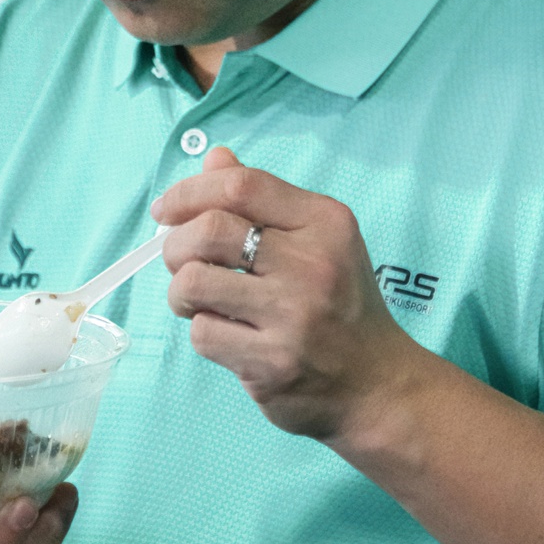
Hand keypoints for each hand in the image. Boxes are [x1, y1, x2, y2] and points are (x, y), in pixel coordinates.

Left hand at [151, 146, 414, 441]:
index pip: (242, 185)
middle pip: (209, 230)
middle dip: (176, 244)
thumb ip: (265, 200)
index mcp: (326, 223)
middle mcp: (314, 265)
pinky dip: (203, 331)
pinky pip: (204, 334)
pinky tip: (227, 333)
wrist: (377, 385)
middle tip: (180, 261)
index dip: (190, 192)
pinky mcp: (273, 364)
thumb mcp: (319, 240)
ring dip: (182, 292)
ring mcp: (294, 317)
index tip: (166, 210)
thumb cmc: (340, 305)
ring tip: (198, 300)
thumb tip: (214, 158)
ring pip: (194, 283)